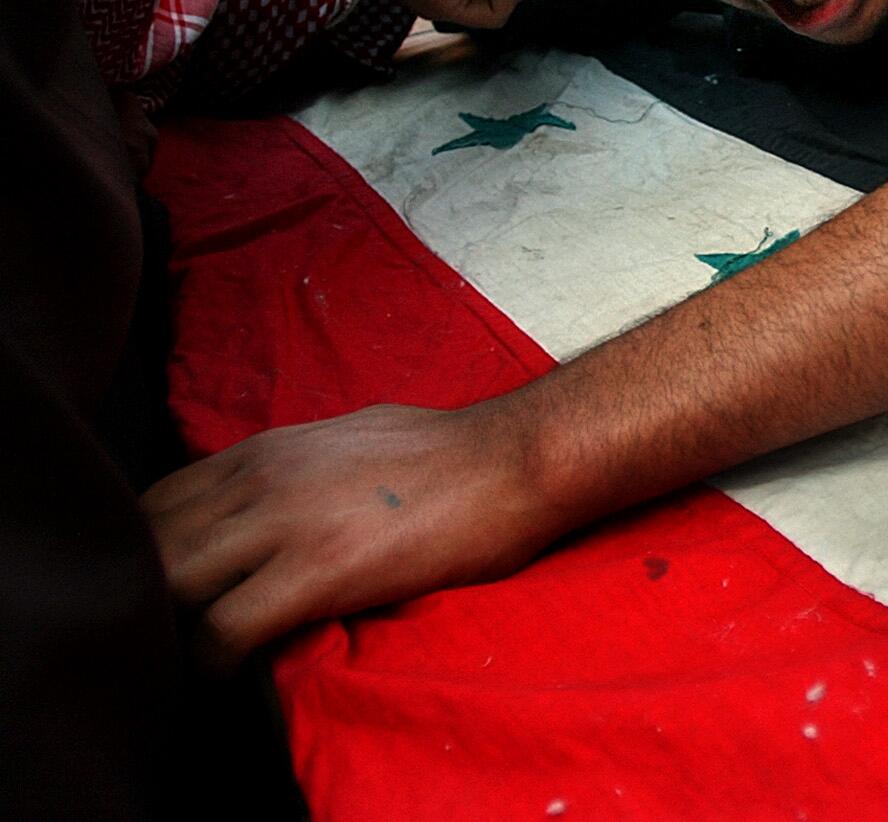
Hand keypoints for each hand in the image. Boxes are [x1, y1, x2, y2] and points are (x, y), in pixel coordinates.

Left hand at [143, 402, 557, 670]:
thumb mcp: (349, 439)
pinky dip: (213, 662)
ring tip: (203, 655)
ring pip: (169, 583)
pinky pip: (223, 629)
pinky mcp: (319, 570)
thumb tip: (276, 499)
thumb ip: (296, 469)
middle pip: (149, 542)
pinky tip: (236, 672)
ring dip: (173, 629)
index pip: (156, 501)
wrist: (515, 459)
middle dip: (150, 594)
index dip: (152, 554)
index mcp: (266, 449)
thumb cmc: (451, 451)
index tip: (178, 592)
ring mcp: (285, 521)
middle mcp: (260, 477)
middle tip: (180, 633)